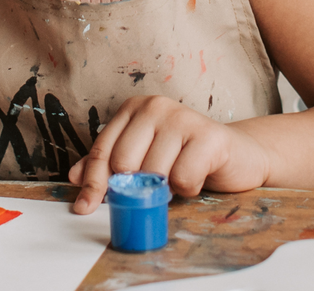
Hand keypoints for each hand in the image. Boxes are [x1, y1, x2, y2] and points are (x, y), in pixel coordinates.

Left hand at [66, 95, 273, 214]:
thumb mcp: (143, 159)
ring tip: (178, 178)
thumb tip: (75, 178)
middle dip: (134, 187)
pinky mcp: (208, 135)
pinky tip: (197, 177)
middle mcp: (156, 106)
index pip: (103, 150)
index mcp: (135, 109)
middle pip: (124, 163)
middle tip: (151, 192)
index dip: (93, 183)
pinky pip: (182, 178)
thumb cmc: (186, 158)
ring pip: (153, 173)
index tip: (84, 207)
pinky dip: (188, 189)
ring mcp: (183, 117)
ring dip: (164, 189)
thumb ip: (110, 165)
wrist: (238, 156)